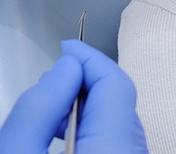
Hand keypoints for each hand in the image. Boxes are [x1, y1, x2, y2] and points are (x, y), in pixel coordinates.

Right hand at [0, 40, 147, 153]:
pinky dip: (95, 131)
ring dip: (89, 109)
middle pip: (119, 101)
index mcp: (113, 148)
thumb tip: (64, 69)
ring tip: (52, 114)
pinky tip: (67, 140)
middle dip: (86, 83)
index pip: (115, 81)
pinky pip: (119, 143)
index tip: (66, 47)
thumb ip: (38, 110)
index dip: (89, 58)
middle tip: (52, 81)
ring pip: (120, 123)